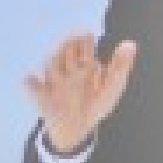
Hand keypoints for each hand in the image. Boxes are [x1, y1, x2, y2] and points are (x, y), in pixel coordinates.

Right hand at [25, 34, 137, 154]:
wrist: (77, 128)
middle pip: (64, 51)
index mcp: (84, 63)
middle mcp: (67, 68)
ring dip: (53, 60)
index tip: (87, 33)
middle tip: (71, 41)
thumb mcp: (112, 87)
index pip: (82, 45)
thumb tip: (131, 43)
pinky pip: (31, 87)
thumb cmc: (95, 104)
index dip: (83, 38)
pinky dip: (30, 83)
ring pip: (50, 65)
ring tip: (59, 60)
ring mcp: (53, 81)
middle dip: (66, 46)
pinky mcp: (41, 96)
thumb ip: (121, 66)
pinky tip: (31, 79)